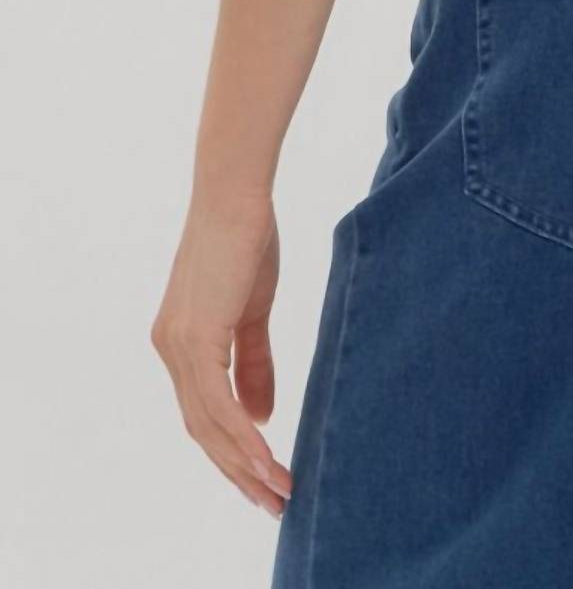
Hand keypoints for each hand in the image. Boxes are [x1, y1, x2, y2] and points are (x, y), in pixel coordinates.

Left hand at [151, 187, 293, 518]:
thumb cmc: (247, 239)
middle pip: (202, 430)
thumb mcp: (253, 310)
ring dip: (245, 462)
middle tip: (274, 502)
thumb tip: (262, 417)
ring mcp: (177, 346)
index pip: (203, 414)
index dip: (232, 451)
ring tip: (278, 489)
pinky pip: (216, 401)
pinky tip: (266, 454)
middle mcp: (169, 350)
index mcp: (180, 344)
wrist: (236, 194)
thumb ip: (254, 363)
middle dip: (238, 471)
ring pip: (208, 424)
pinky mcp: (195, 337)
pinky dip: (241, 433)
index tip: (264, 479)